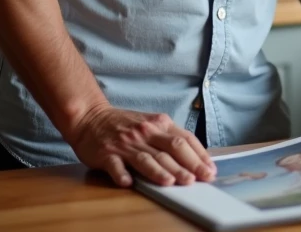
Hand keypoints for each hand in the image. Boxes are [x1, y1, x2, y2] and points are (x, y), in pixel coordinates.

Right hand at [67, 104, 216, 187]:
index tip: (210, 170)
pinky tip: (128, 182)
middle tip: (197, 179)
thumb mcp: (151, 123)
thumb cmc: (125, 124)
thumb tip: (195, 157)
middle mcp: (145, 132)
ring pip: (146, 158)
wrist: (90, 117)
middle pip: (170, 148)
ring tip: (171, 182)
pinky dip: (122, 174)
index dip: (199, 155)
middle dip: (186, 165)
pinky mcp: (106, 154)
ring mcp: (125, 143)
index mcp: (159, 124)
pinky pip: (115, 165)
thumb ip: (170, 137)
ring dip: (159, 171)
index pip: (185, 139)